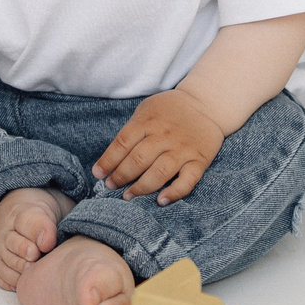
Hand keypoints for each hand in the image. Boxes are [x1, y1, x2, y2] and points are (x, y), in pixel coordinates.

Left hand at [95, 90, 223, 204]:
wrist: (206, 104)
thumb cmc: (170, 109)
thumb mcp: (147, 110)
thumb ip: (132, 130)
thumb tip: (112, 157)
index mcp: (148, 121)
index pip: (123, 143)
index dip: (108, 160)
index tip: (98, 173)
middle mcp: (165, 136)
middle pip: (138, 159)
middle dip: (121, 176)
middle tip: (111, 186)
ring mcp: (182, 149)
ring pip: (160, 172)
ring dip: (141, 187)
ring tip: (128, 196)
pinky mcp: (199, 161)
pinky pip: (187, 180)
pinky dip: (174, 193)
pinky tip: (161, 200)